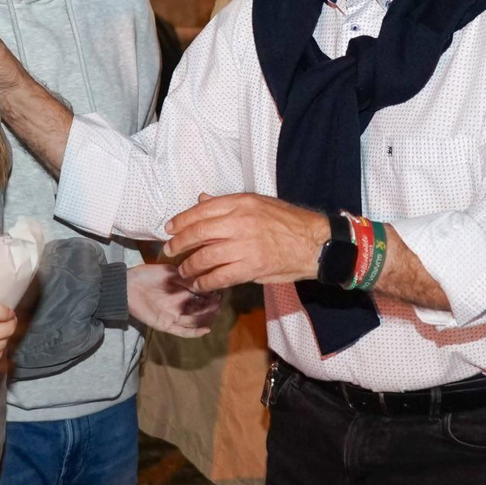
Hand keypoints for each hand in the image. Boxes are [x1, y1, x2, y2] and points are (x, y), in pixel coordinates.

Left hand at [127, 263, 221, 336]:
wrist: (128, 285)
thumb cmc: (148, 275)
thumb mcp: (170, 272)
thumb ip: (186, 279)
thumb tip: (205, 282)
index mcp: (183, 293)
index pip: (202, 297)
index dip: (212, 296)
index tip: (220, 292)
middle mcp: (181, 306)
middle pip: (201, 310)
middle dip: (212, 307)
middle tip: (219, 302)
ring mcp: (174, 316)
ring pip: (195, 321)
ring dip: (206, 318)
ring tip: (216, 311)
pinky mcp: (166, 325)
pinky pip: (183, 332)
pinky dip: (194, 332)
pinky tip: (206, 329)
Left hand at [163, 193, 329, 291]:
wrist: (315, 243)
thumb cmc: (288, 222)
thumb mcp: (259, 204)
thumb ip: (228, 204)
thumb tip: (201, 200)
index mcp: (242, 202)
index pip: (202, 210)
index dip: (181, 220)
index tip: (169, 229)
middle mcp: (241, 221)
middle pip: (198, 232)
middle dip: (179, 244)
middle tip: (169, 251)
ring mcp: (245, 245)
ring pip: (205, 256)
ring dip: (190, 266)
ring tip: (184, 271)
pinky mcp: (251, 267)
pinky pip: (220, 276)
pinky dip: (205, 282)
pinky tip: (199, 284)